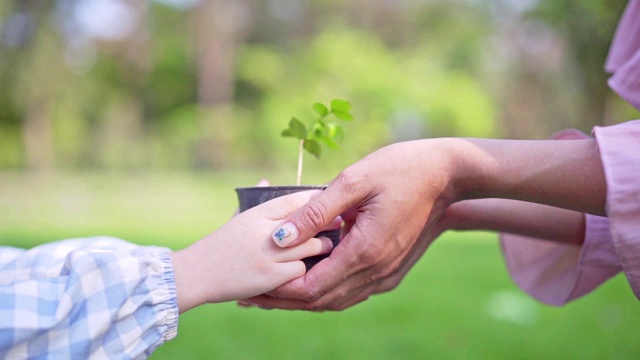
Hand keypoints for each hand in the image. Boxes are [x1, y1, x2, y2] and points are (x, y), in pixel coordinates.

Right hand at [170, 190, 333, 312]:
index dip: (316, 199)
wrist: (196, 274)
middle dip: (327, 223)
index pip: (295, 200)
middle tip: (337, 224)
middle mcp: (264, 232)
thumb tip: (265, 182)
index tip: (330, 201)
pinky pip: (301, 270)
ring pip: (311, 247)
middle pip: (310, 223)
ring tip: (326, 246)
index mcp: (257, 214)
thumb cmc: (219, 245)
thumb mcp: (237, 218)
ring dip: (321, 247)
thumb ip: (256, 202)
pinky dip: (305, 270)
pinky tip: (307, 268)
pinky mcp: (270, 277)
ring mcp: (268, 255)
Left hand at [247, 134, 605, 310]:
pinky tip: (308, 280)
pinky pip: (352, 292)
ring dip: (304, 299)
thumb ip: (315, 211)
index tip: (251, 288)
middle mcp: (377, 271)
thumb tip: (279, 238)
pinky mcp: (392, 272)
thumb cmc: (401, 169)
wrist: (448, 177)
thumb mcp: (354, 180)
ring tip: (273, 292)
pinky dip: (326, 291)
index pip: (311, 287)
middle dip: (284, 301)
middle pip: (320, 301)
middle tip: (253, 297)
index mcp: (365, 251)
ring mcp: (387, 275)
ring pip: (336, 301)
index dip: (278, 290)